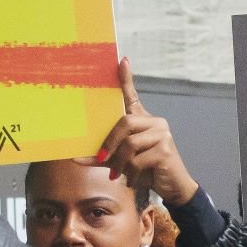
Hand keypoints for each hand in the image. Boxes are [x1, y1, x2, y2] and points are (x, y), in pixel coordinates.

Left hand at [90, 58, 197, 205]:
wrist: (172, 186)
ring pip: (129, 145)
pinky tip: (133, 180)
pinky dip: (131, 173)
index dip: (126, 78)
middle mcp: (155, 122)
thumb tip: (74, 157)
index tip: (122, 60)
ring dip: (120, 164)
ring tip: (119, 175)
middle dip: (109, 143)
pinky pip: (137, 160)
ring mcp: (162, 134)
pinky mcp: (165, 149)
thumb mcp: (120, 162)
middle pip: (124, 123)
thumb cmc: (146, 170)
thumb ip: (101, 157)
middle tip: (102, 159)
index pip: (132, 96)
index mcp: (143, 120)